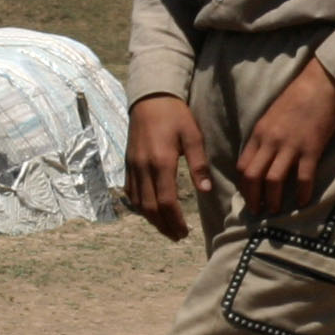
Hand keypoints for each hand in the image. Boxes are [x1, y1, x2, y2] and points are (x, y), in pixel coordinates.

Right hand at [123, 95, 209, 241]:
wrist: (150, 98)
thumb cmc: (175, 115)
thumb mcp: (193, 136)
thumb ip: (199, 164)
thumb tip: (206, 191)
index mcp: (161, 162)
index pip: (166, 201)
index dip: (174, 220)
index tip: (184, 231)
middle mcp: (143, 167)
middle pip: (150, 208)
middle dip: (163, 226)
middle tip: (177, 236)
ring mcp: (133, 166)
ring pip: (138, 203)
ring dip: (151, 219)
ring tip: (166, 229)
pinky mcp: (128, 164)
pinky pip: (131, 192)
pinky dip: (140, 206)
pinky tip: (150, 211)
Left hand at [237, 57, 334, 218]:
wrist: (321, 82)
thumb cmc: (298, 97)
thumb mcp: (272, 116)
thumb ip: (265, 136)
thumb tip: (262, 157)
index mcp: (259, 133)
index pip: (243, 165)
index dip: (243, 185)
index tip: (249, 196)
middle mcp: (271, 141)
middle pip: (253, 176)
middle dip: (253, 198)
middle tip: (257, 211)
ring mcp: (291, 145)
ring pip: (274, 180)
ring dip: (273, 200)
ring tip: (275, 211)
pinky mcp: (311, 148)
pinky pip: (303, 176)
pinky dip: (302, 192)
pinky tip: (302, 201)